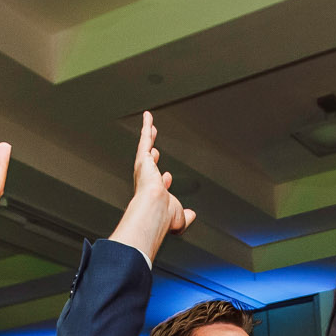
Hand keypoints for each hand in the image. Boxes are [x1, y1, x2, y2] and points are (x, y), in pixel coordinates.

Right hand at [110, 112, 195, 263]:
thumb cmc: (164, 217)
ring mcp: (144, 168)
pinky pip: (145, 138)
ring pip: (146, 148)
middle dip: (152, 158)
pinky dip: (146, 126)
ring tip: (150, 128)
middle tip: (154, 151)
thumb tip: (192, 215)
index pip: (159, 184)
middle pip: (150, 165)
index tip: (167, 177)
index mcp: (155, 195)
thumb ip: (186, 216)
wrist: (155, 210)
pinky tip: (148, 117)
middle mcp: (147, 181)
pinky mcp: (143, 158)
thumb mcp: (179, 218)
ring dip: (148, 138)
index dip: (163, 181)